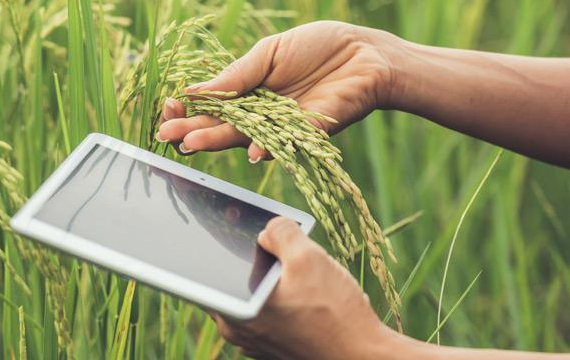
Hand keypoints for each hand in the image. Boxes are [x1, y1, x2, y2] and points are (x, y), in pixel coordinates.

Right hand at [156, 21, 397, 160]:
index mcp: (249, 91)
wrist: (366, 53)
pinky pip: (287, 143)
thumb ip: (237, 74)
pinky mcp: (310, 134)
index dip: (189, 108)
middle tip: (167, 134)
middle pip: (222, 126)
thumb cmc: (319, 46)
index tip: (169, 107)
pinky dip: (270, 147)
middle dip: (193, 130)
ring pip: (246, 138)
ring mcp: (284, 127)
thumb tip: (194, 90)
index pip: (211, 105)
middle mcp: (262, 114)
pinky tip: (252, 150)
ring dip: (219, 141)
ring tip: (192, 142)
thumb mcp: (270, 52)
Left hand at [212, 217, 396, 359]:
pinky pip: (270, 312)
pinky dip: (283, 298)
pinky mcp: (274, 347)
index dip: (214, 244)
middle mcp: (237, 331)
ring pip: (255, 295)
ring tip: (302, 270)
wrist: (364, 357)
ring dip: (272, 279)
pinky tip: (311, 292)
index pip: (205, 271)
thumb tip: (267, 228)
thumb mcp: (309, 258)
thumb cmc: (335, 314)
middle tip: (276, 242)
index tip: (225, 224)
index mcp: (234, 310)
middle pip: (233, 279)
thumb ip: (280, 232)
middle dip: (252, 258)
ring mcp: (255, 342)